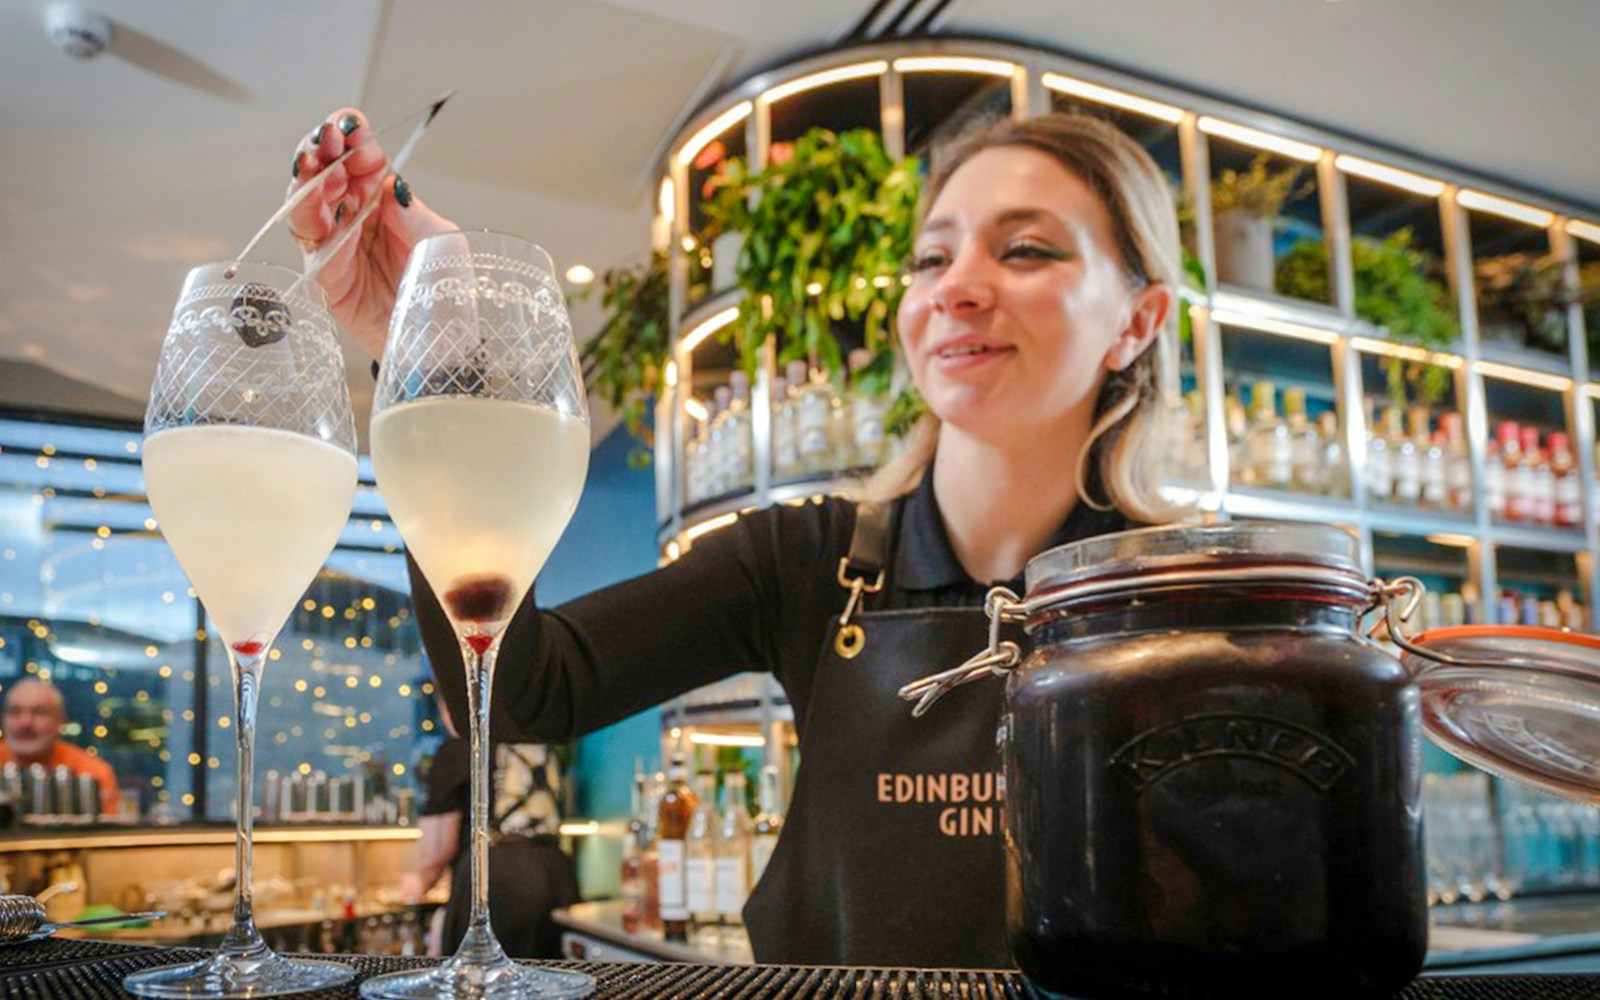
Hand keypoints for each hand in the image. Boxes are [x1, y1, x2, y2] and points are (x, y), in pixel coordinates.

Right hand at [286, 108, 455, 359]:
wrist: (438, 344)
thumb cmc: (444, 291)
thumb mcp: (443, 243)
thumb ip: (417, 214)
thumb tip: (393, 185)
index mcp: (386, 201)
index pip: (363, 160)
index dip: (354, 139)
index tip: (350, 124)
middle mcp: (357, 217)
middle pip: (328, 172)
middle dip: (323, 148)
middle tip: (327, 135)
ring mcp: (339, 244)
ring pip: (309, 201)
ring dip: (309, 177)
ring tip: (314, 162)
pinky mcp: (327, 275)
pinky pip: (310, 241)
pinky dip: (307, 217)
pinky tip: (314, 199)